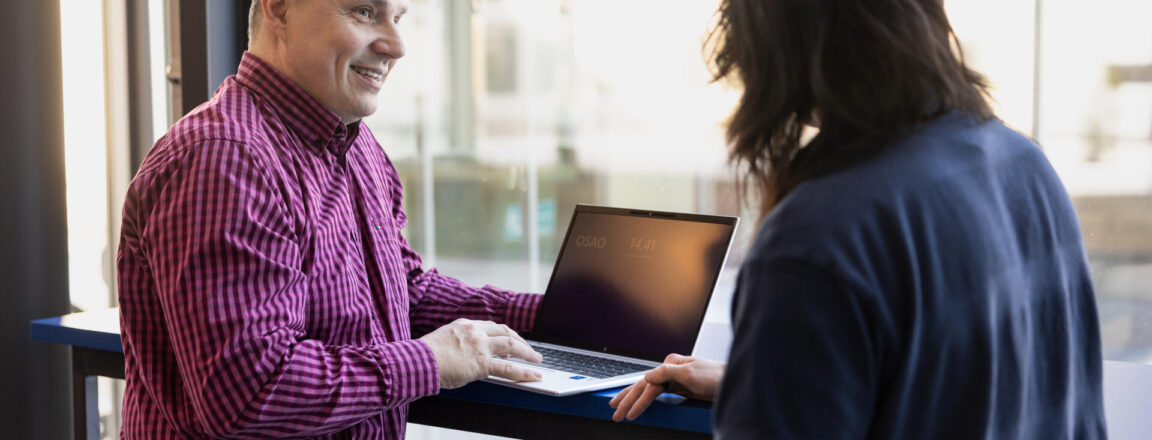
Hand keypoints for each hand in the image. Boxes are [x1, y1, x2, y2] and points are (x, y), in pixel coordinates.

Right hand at [419, 319, 542, 388]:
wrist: (419, 361)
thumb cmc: (424, 355)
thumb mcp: (442, 339)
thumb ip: (456, 342)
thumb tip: (461, 352)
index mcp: (465, 325)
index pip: (490, 326)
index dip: (503, 334)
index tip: (509, 341)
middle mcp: (475, 332)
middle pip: (505, 331)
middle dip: (519, 340)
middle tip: (528, 349)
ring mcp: (480, 346)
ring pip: (511, 345)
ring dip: (527, 352)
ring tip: (536, 359)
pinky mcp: (482, 363)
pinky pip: (508, 368)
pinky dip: (524, 372)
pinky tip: (533, 375)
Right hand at [609, 354, 724, 420]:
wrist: (733, 382)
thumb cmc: (716, 376)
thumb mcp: (690, 373)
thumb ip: (667, 372)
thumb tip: (647, 375)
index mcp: (671, 364)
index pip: (647, 383)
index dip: (635, 399)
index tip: (627, 412)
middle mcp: (670, 370)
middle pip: (643, 386)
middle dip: (627, 400)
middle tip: (614, 413)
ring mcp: (674, 380)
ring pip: (647, 391)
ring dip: (632, 400)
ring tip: (618, 410)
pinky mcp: (679, 389)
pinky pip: (657, 395)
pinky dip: (644, 400)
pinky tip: (636, 404)